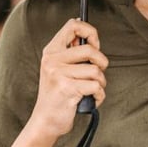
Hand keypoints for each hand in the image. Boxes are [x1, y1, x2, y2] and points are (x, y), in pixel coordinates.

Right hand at [30, 18, 107, 137]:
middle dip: (101, 63)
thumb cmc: (57, 95)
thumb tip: (89, 35)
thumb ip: (71, 52)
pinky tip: (90, 99)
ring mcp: (58, 74)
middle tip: (96, 73)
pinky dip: (99, 95)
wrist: (46, 121)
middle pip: (90, 49)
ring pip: (96, 70)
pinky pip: (96, 86)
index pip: (73, 25)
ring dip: (100, 83)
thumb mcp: (58, 69)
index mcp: (51, 51)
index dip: (90, 32)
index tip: (95, 45)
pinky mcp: (67, 88)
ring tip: (90, 89)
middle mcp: (52, 60)